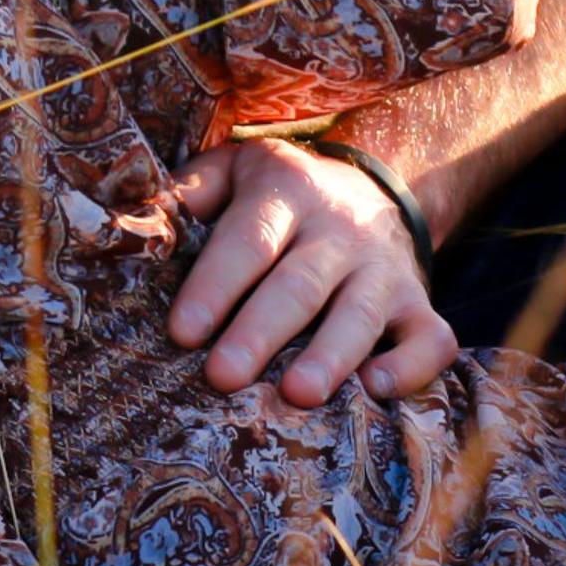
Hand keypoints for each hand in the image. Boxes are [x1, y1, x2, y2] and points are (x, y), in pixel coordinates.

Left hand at [164, 136, 454, 404]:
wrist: (372, 185)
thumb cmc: (278, 193)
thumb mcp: (233, 171)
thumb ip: (186, 194)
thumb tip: (135, 226)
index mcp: (285, 190)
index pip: (247, 239)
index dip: (215, 285)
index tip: (182, 331)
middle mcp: (339, 228)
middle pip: (299, 283)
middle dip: (261, 331)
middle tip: (223, 376)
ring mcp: (384, 268)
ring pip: (361, 313)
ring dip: (330, 356)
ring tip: (296, 394)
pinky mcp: (420, 303)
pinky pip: (429, 339)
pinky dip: (411, 368)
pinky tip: (376, 391)